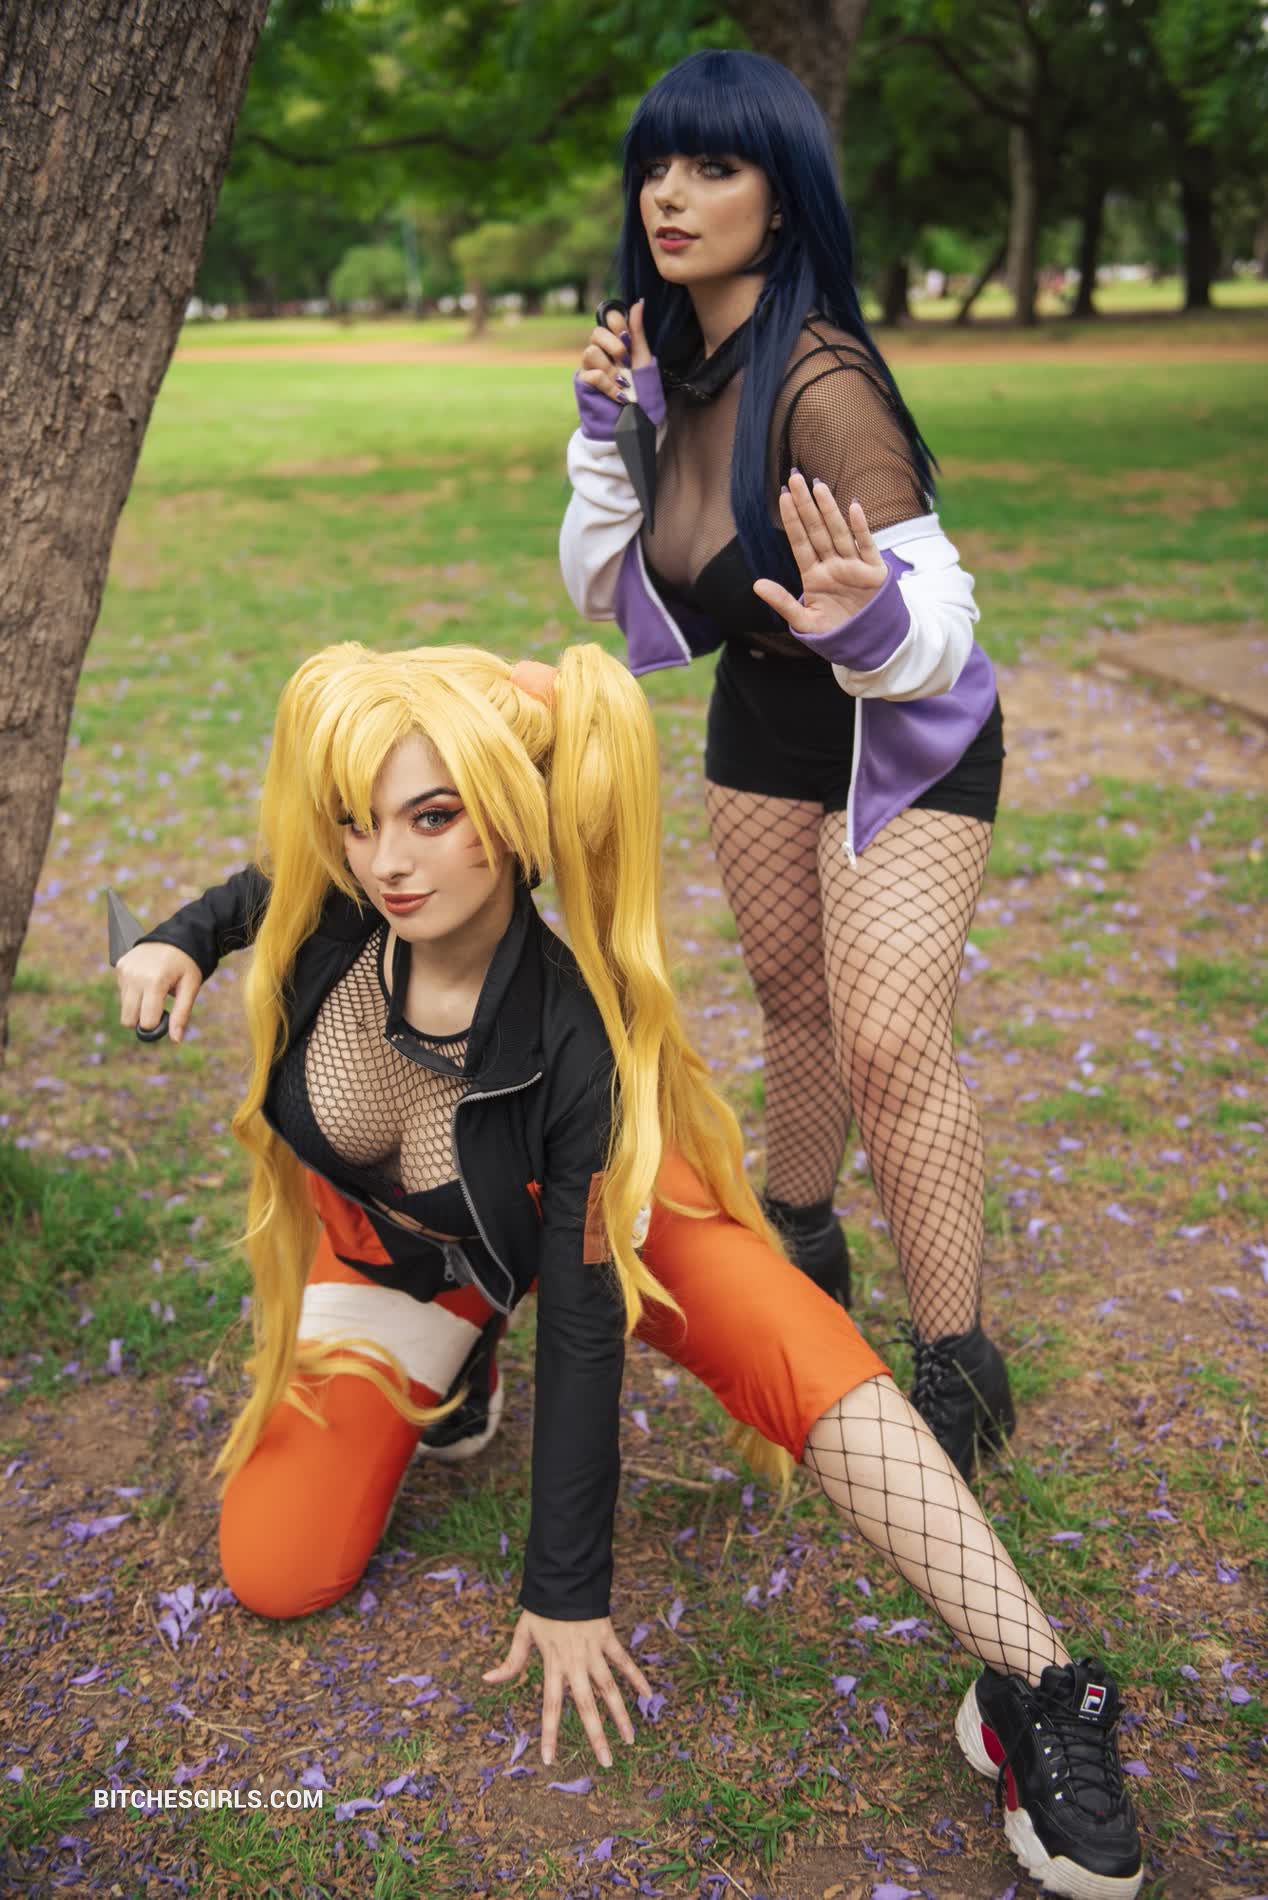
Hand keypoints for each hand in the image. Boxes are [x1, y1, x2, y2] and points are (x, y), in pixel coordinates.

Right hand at [115, 942, 202, 1042]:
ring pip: (124, 1006)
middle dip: (142, 1019)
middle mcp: (135, 976)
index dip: (156, 1025)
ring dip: (138, 1005)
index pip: (145, 1021)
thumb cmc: (187, 965)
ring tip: (155, 990)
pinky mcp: (120, 966)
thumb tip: (176, 1040)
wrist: (177, 936)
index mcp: (154, 982)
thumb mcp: (190, 988)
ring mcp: (125, 970)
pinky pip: (122, 991)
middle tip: (158, 1007)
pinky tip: (147, 979)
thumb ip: (181, 1015)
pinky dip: (134, 991)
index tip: (166, 1015)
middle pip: (127, 1019)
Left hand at [483, 1610, 651, 1768]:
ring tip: (630, 1740)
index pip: (550, 1707)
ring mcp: (593, 1651)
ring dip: (621, 1714)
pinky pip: (623, 1661)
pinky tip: (648, 1695)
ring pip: (610, 1688)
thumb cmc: (541, 1608)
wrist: (564, 1577)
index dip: (550, 1734)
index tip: (550, 1761)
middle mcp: (575, 1663)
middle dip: (596, 1736)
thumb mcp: (523, 1633)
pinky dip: (636, 1677)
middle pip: (587, 1705)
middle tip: (606, 1763)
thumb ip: (510, 1661)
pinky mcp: (607, 1638)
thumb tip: (487, 1680)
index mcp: (552, 1664)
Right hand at [577, 299, 652, 403]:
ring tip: (624, 384)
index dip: (617, 325)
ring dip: (611, 369)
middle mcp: (601, 349)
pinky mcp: (584, 381)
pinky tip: (618, 395)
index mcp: (616, 340)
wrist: (635, 417)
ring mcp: (590, 365)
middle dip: (614, 346)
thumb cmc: (641, 388)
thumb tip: (640, 301)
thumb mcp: (643, 358)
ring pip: (591, 352)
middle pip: (596, 333)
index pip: (609, 317)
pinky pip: (593, 375)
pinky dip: (608, 385)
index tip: (628, 340)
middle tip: (626, 362)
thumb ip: (637, 332)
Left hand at [752, 471, 887, 634]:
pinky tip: (853, 507)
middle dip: (806, 505)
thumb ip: (782, 602)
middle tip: (795, 478)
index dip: (792, 520)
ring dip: (829, 510)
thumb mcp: (805, 621)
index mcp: (814, 576)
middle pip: (817, 530)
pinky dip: (861, 528)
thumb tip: (756, 584)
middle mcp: (832, 566)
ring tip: (818, 487)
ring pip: (839, 533)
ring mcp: (853, 566)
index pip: (800, 542)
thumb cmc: (835, 633)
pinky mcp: (874, 572)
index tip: (783, 496)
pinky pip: (867, 546)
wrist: (867, 645)